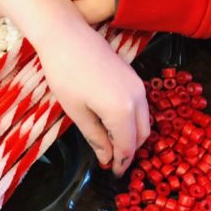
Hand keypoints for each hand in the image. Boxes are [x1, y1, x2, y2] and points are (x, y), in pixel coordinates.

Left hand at [32, 20, 149, 176]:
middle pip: (142, 134)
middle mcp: (138, 99)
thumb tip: (108, 157)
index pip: (127, 146)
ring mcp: (139, 86)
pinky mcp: (135, 77)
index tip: (114, 174)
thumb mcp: (77, 112)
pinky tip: (115, 123)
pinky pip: (141, 106)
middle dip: (130, 151)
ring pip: (144, 120)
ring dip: (132, 135)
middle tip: (114, 162)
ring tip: (113, 145)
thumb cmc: (65, 75)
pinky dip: (133, 120)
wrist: (66, 36)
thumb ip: (96, 137)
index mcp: (122, 111)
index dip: (122, 163)